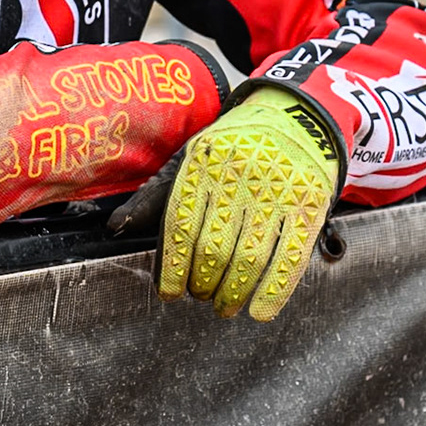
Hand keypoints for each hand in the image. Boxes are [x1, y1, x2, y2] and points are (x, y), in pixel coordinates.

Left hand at [148, 91, 341, 321]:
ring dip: (232, 292)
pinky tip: (259, 311)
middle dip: (202, 283)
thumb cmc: (231, 145)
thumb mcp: (189, 158)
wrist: (294, 115)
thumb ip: (155, 196)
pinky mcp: (308, 206)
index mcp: (202, 165)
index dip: (173, 266)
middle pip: (213, 247)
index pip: (181, 225)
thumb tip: (116, 227)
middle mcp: (237, 178)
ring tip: (223, 306)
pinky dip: (273, 290)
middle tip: (198, 296)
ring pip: (248, 257)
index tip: (169, 293)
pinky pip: (290, 257)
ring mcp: (276, 193)